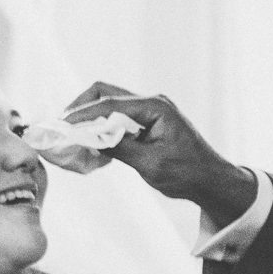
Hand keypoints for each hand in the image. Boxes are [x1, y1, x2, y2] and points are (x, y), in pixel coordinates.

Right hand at [64, 82, 253, 221]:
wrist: (210, 180)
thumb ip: (120, 147)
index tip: (62, 127)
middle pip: (105, 93)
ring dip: (89, 117)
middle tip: (62, 127)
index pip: (110, 104)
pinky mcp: (146, 121)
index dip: (82, 115)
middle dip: (81, 108)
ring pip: (109, 103)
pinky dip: (100, 126)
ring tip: (73, 136)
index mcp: (155, 107)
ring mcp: (149, 110)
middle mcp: (151, 102)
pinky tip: (92, 144)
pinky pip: (117, 117)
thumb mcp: (150, 163)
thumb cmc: (186, 173)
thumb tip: (89, 137)